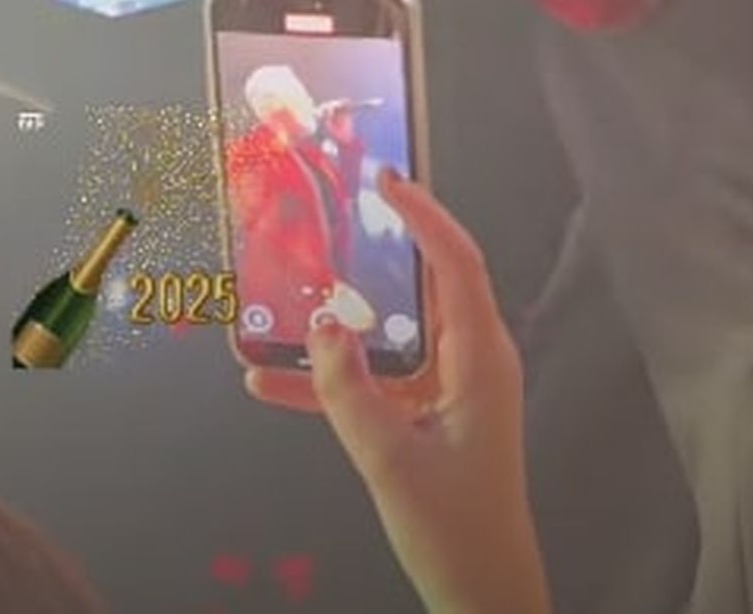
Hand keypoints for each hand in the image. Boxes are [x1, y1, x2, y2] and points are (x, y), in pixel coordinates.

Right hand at [247, 171, 550, 613]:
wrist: (482, 594)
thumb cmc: (456, 529)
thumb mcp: (392, 461)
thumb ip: (349, 393)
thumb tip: (320, 327)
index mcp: (481, 357)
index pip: (455, 262)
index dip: (423, 215)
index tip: (385, 180)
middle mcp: (471, 361)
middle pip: (426, 284)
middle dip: (381, 248)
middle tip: (337, 213)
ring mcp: (450, 389)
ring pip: (392, 333)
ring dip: (342, 321)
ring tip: (286, 295)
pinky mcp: (428, 418)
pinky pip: (377, 382)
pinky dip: (332, 381)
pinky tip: (270, 385)